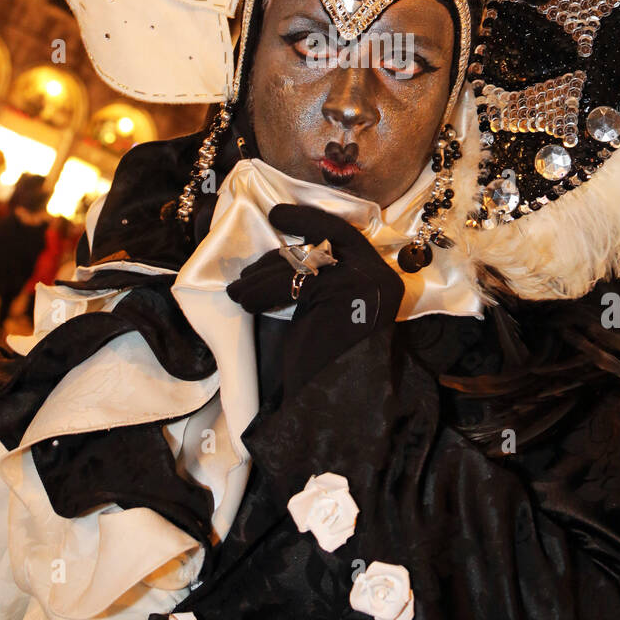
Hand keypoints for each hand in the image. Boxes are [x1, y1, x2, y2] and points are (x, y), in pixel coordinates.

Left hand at [227, 205, 404, 394]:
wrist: (341, 405)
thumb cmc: (333, 364)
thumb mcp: (331, 312)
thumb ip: (322, 282)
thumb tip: (284, 256)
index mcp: (381, 278)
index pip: (343, 234)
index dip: (307, 219)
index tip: (276, 214)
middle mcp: (378, 276)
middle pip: (318, 247)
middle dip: (276, 258)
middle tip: (245, 275)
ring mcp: (363, 282)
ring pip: (301, 264)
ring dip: (261, 277)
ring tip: (238, 293)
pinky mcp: (341, 293)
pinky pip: (291, 281)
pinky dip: (261, 289)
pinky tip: (245, 300)